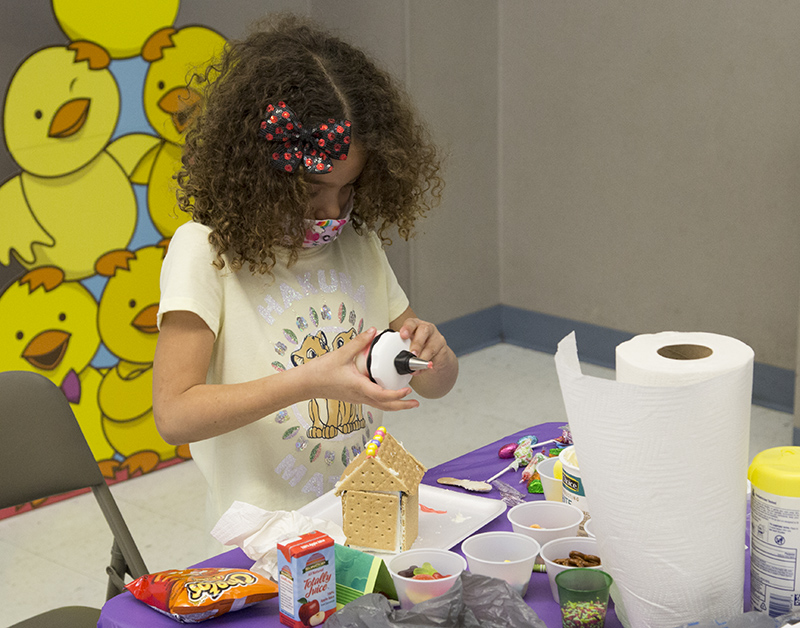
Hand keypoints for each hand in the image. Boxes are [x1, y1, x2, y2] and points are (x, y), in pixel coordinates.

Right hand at [305, 327, 419, 410]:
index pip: (381, 395)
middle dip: (402, 405)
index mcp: (358, 387)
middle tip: (416, 403)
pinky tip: (388, 392)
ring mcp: (357, 398)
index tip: (408, 390)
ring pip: (380, 405)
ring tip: (407, 400)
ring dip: (395, 404)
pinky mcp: (354, 397)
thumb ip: (359, 342)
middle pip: (385, 406)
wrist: (306, 384)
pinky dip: (384, 400)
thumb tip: (372, 331)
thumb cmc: (320, 371)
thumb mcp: (341, 354)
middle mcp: (359, 396)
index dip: (396, 395)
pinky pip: (373, 401)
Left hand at [394, 316, 457, 398]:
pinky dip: (426, 365)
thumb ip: (402, 346)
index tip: (403, 335)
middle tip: (412, 354)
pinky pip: (435, 357)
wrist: (434, 354)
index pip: (411, 322)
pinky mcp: (442, 348)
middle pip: (424, 331)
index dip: (407, 328)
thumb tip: (394, 357)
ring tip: (415, 365)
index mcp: (414, 325)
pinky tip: (421, 369)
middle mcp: (426, 328)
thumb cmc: (417, 346)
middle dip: (417, 344)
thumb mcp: (408, 343)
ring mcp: (436, 337)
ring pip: (431, 346)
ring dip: (422, 357)